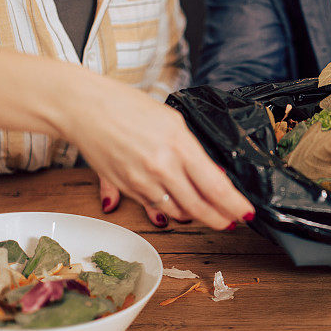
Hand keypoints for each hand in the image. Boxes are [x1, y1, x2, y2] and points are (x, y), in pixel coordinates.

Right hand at [58, 77, 254, 229]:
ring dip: (194, 216)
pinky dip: (169, 211)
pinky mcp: (125, 188)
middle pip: (199, 206)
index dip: (234, 204)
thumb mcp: (173, 122)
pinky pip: (153, 208)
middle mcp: (161, 167)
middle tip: (231, 223)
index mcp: (179, 145)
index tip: (247, 213)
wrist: (83, 108)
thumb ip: (194, 152)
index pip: (215, 185)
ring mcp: (141, 181)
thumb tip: (214, 176)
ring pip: (176, 212)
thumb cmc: (130, 107)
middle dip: (219, 219)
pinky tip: (177, 211)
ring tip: (208, 214)